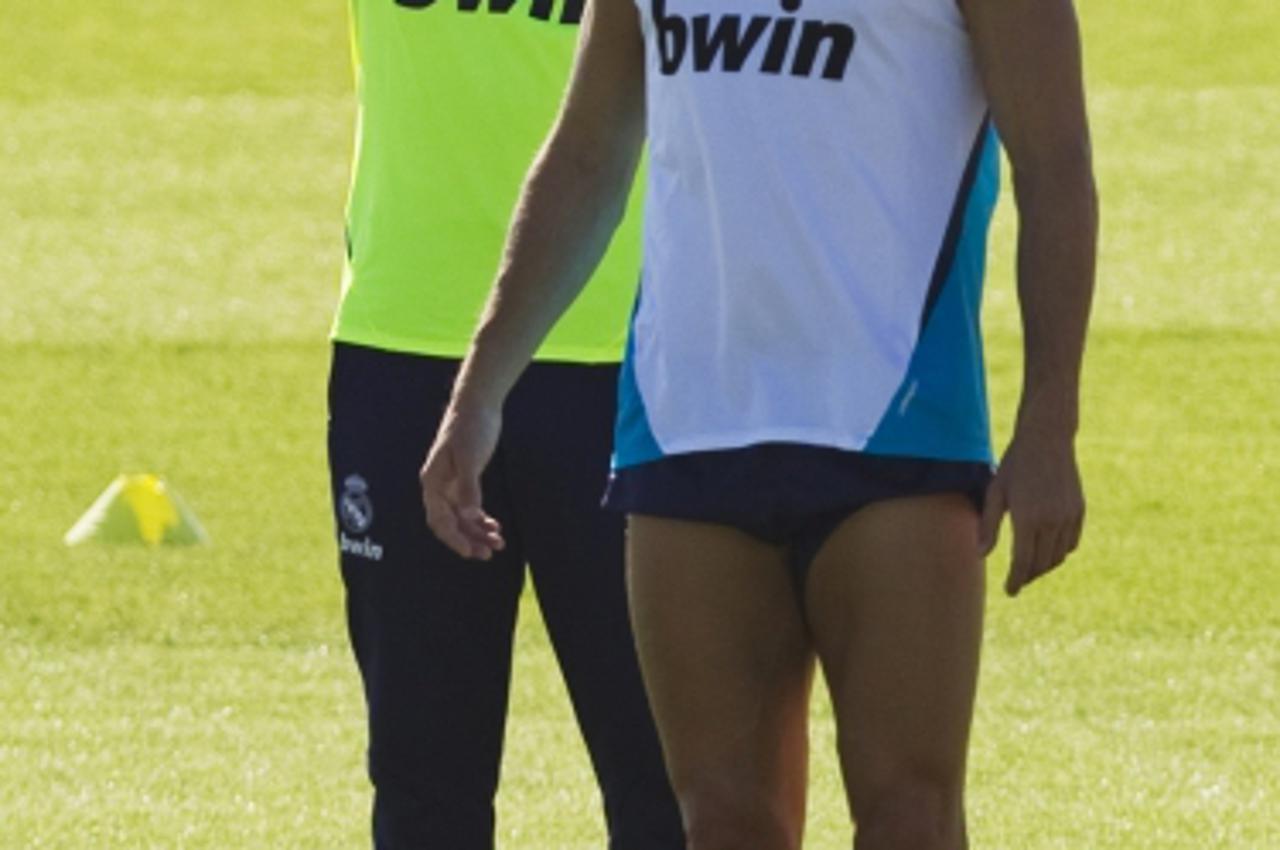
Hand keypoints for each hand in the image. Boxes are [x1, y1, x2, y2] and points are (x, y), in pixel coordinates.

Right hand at [420, 403, 505, 559]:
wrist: (478, 405)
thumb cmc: (470, 428)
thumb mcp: (470, 458)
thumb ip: (469, 487)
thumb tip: (470, 516)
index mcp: (433, 482)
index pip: (440, 520)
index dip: (454, 539)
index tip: (471, 552)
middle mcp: (439, 487)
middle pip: (450, 523)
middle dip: (468, 540)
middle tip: (488, 554)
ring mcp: (452, 484)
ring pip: (462, 518)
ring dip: (478, 532)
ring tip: (498, 544)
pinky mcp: (465, 480)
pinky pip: (471, 507)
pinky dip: (482, 519)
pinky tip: (495, 527)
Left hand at [979, 425, 1084, 596]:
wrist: (1047, 439)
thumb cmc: (1014, 465)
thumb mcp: (995, 493)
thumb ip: (988, 526)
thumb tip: (980, 554)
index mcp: (1028, 519)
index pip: (1022, 562)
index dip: (1016, 580)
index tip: (1010, 591)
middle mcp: (1051, 521)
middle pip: (1041, 564)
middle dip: (1028, 576)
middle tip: (1017, 581)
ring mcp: (1068, 516)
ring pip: (1058, 557)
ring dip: (1044, 567)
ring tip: (1030, 568)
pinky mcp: (1079, 510)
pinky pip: (1071, 543)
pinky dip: (1060, 553)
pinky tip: (1048, 551)